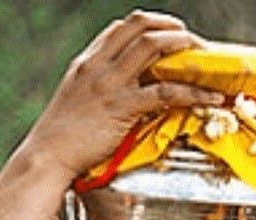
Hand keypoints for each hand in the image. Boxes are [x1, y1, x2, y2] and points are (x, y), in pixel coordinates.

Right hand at [16, 11, 223, 180]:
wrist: (45, 157)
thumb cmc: (58, 138)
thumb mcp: (74, 100)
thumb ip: (95, 88)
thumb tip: (122, 91)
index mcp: (86, 63)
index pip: (122, 28)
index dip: (150, 25)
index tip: (167, 33)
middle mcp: (98, 66)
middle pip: (141, 26)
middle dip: (173, 28)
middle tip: (191, 41)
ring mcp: (110, 84)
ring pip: (155, 46)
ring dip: (186, 47)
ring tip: (206, 59)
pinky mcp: (122, 107)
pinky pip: (166, 91)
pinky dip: (194, 92)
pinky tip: (210, 97)